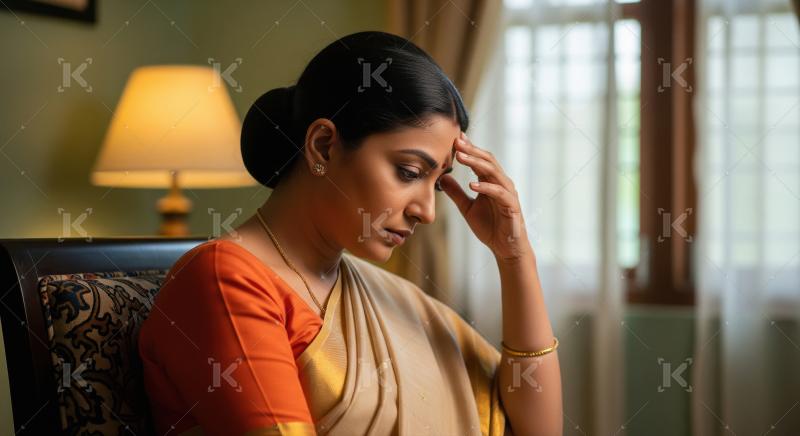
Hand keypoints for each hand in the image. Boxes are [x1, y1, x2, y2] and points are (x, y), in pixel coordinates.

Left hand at [439, 132, 531, 261]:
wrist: (505, 247)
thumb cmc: (490, 226)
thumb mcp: (467, 208)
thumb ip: (456, 193)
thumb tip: (442, 178)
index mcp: (491, 181)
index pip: (480, 160)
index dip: (469, 148)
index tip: (455, 138)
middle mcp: (501, 183)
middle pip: (487, 160)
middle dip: (471, 150)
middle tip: (456, 142)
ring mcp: (508, 193)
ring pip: (493, 172)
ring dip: (476, 163)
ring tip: (461, 157)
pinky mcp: (511, 206)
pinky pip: (499, 192)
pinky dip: (486, 187)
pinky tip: (472, 184)